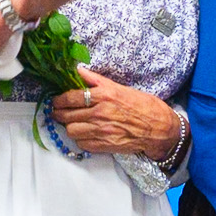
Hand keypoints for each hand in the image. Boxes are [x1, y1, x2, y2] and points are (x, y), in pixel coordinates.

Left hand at [50, 67, 182, 160]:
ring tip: (73, 122)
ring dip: (69, 126)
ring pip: (71, 130)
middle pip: (66, 115)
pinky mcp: (104, 145)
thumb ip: (96, 80)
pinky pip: (81, 143)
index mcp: (104, 95)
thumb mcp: (120, 87)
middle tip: (58, 111)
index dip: (59, 99)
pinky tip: (86, 133)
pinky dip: (80, 138)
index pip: (70, 97)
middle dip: (59, 113)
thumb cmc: (143, 106)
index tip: (56, 100)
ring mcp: (101, 131)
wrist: (159, 129)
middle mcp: (99, 113)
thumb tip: (78, 70)